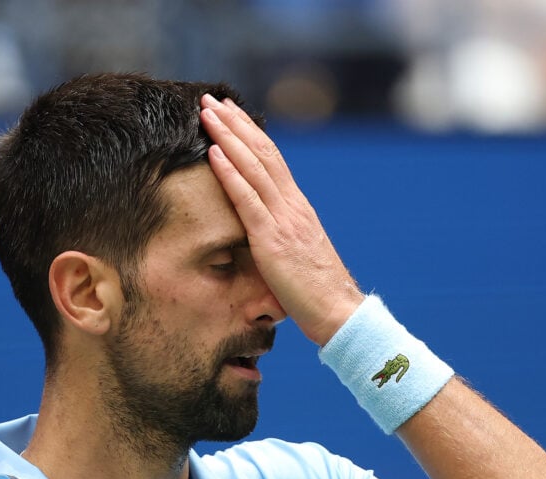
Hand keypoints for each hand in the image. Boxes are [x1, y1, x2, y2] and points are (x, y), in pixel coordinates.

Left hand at [200, 94, 363, 346]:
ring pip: (253, 166)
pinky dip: (229, 172)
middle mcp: (293, 205)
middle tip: (212, 99)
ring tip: (207, 113)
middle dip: (235, 123)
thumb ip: (279, 237)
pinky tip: (214, 152)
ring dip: (228, 136)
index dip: (250, 132)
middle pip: (262, 152)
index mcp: (298, 208)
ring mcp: (284, 219)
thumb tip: (258, 233)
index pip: (273, 160)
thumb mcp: (295, 256)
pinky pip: (247, 199)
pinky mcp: (272, 239)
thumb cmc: (315, 293)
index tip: (231, 112)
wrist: (338, 312)